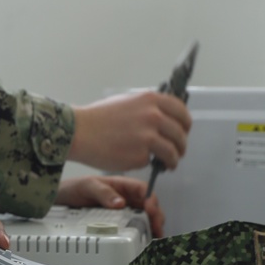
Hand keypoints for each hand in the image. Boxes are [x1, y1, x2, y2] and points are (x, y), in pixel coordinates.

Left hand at [56, 174, 164, 237]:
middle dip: (156, 216)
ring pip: (145, 217)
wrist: (62, 198)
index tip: (151, 209)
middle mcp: (127, 197)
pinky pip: (134, 226)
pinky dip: (142, 233)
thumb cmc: (75, 187)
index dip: (151, 198)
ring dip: (152, 226)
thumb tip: (120, 203)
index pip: (143, 190)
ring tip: (154, 237)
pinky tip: (144, 240)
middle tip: (156, 227)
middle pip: (149, 205)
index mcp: (122, 185)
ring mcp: (124, 210)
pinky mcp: (119, 222)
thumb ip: (103, 193)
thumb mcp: (88, 186)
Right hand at [69, 91, 190, 173]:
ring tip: (168, 165)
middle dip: (181, 146)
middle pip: (180, 134)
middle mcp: (153, 116)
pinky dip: (148, 164)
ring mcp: (148, 136)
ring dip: (173, 160)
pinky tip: (139, 162)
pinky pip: (151, 161)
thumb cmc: (97, 118)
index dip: (185, 125)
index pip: (181, 112)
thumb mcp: (126, 102)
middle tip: (177, 152)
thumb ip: (147, 108)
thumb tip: (164, 118)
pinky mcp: (140, 155)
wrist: (78, 132)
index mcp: (151, 100)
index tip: (183, 132)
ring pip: (172, 152)